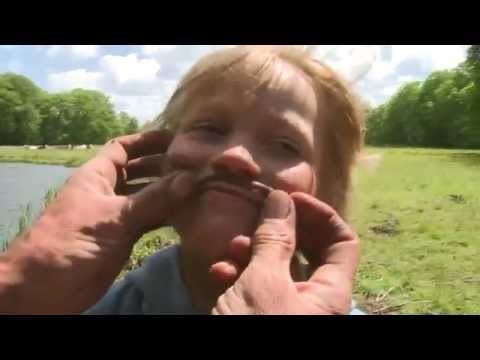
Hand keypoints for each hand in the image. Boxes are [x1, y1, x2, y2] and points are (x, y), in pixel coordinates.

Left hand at [0, 130, 194, 313]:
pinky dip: (167, 216)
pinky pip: (150, 220)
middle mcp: (108, 190)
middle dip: (163, 166)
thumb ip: (154, 198)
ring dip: (169, 193)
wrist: (48, 287)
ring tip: (200, 187)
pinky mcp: (124, 237)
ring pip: (147, 196)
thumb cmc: (74, 240)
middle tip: (196, 165)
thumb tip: (191, 178)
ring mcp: (117, 214)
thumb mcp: (115, 216)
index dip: (147, 140)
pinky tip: (188, 214)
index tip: (177, 138)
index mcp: (97, 175)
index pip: (123, 148)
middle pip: (139, 171)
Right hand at [210, 190, 358, 314]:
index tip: (289, 199)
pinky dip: (240, 274)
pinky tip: (219, 271)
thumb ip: (275, 239)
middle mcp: (313, 300)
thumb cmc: (254, 327)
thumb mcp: (263, 281)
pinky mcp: (261, 315)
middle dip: (281, 230)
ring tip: (232, 245)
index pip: (342, 241)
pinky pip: (257, 287)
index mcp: (330, 292)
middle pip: (308, 250)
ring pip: (277, 267)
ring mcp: (286, 308)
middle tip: (260, 214)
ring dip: (254, 251)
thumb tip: (282, 198)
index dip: (320, 214)